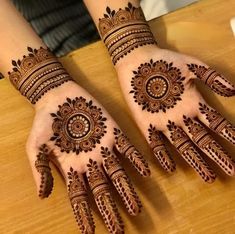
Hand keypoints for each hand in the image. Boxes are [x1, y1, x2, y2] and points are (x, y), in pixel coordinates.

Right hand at [27, 81, 149, 233]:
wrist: (58, 95)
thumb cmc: (45, 121)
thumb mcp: (36, 146)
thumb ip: (40, 169)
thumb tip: (42, 196)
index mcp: (73, 166)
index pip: (79, 197)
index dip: (84, 215)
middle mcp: (91, 161)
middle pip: (102, 190)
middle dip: (110, 210)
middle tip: (120, 231)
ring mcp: (103, 147)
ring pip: (118, 173)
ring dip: (127, 190)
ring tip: (136, 208)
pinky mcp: (113, 131)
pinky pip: (127, 148)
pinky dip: (135, 160)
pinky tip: (145, 172)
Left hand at [115, 45, 234, 182]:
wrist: (138, 60)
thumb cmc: (165, 62)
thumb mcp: (192, 66)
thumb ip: (212, 77)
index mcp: (193, 103)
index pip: (216, 124)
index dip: (230, 135)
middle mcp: (181, 116)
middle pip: (202, 139)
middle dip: (216, 155)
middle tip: (230, 172)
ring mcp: (163, 121)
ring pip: (183, 145)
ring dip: (195, 160)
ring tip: (207, 177)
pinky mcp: (145, 123)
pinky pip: (154, 141)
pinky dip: (162, 153)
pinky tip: (170, 167)